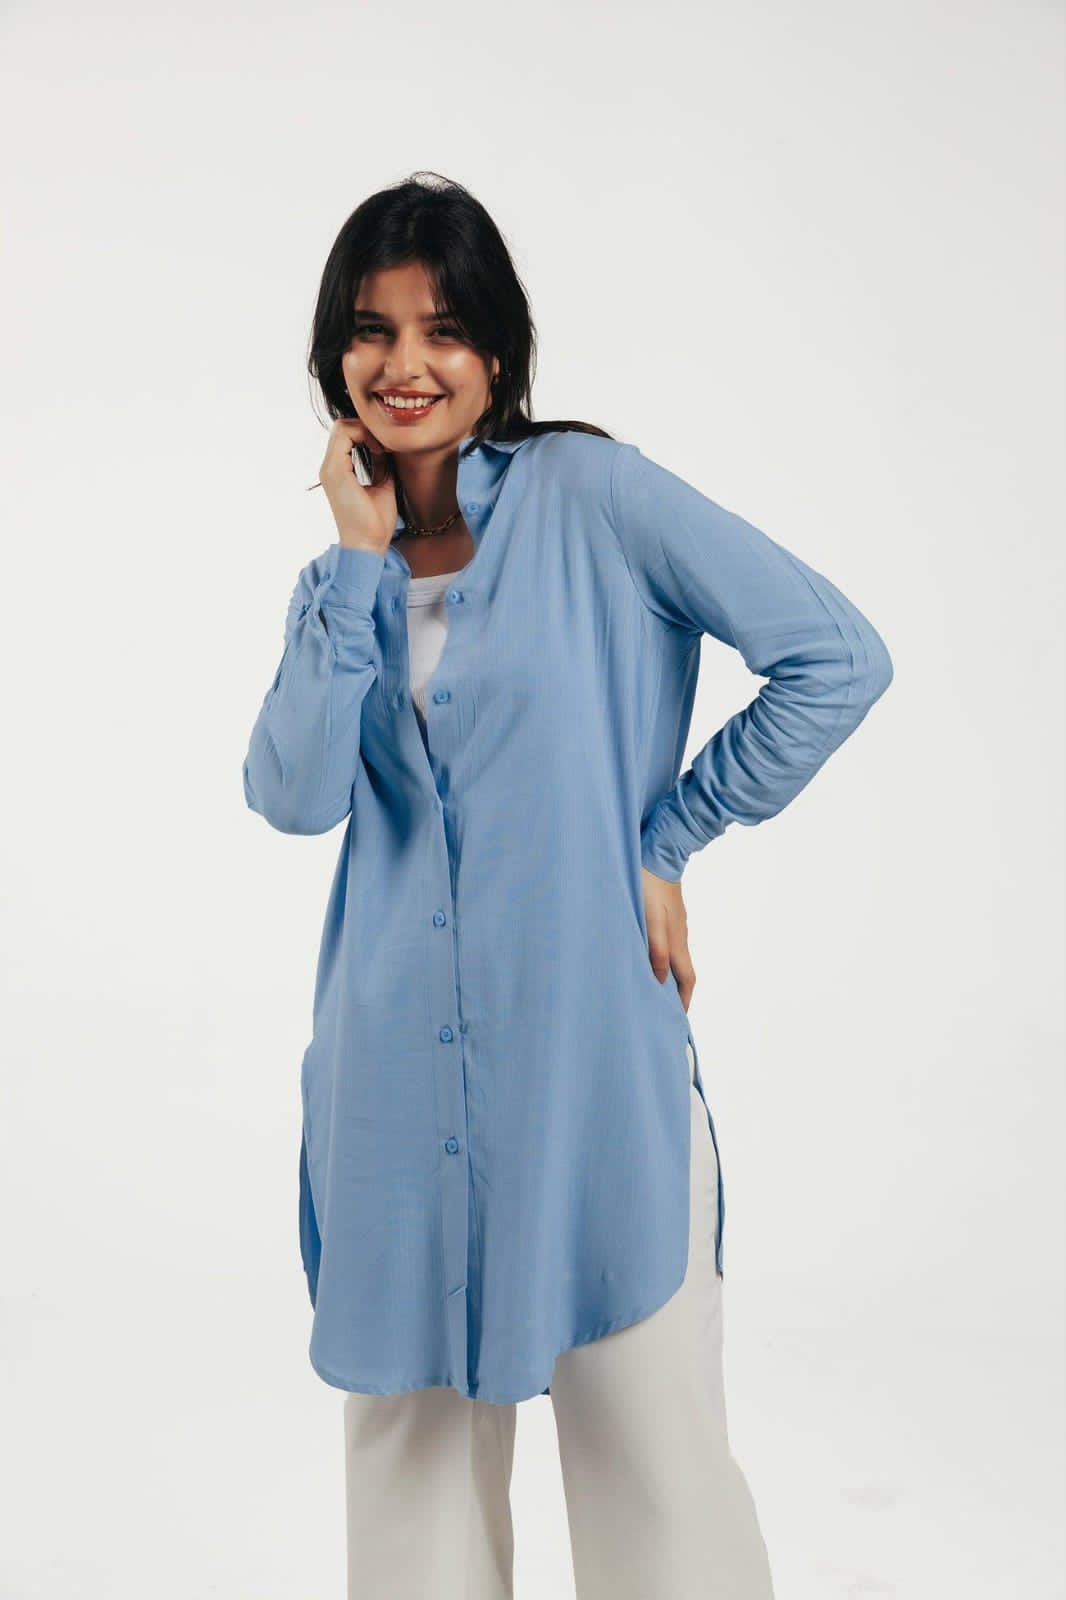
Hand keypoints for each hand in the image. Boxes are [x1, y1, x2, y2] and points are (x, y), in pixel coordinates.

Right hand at [317, 417, 397, 554]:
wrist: (369, 544)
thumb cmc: (376, 522)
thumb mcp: (382, 484)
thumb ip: (380, 464)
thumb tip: (386, 447)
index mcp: (338, 470)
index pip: (346, 434)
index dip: (367, 432)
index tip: (386, 447)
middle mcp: (329, 467)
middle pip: (342, 426)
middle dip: (366, 428)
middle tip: (386, 443)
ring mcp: (330, 469)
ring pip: (341, 427)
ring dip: (365, 430)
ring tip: (383, 447)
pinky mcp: (335, 472)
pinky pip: (344, 436)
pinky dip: (364, 436)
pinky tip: (380, 451)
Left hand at [641, 866, 695, 1012]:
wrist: (659, 853)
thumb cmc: (649, 885)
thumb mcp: (649, 920)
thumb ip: (656, 950)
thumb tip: (661, 980)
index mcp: (677, 941)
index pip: (687, 979)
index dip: (684, 1001)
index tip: (677, 1019)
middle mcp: (680, 935)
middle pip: (682, 971)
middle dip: (676, 993)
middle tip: (663, 1010)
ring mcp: (675, 924)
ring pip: (674, 957)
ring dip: (668, 975)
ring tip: (653, 988)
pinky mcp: (667, 914)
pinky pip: (668, 943)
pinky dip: (662, 958)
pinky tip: (647, 957)